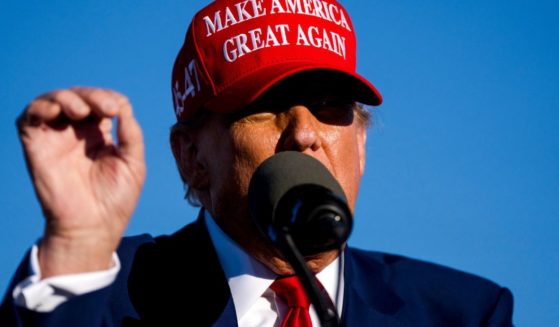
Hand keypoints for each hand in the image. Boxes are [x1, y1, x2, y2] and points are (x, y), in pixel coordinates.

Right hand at [17, 87, 145, 277]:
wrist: (93, 227)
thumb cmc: (116, 200)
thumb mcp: (133, 163)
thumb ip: (131, 134)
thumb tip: (124, 105)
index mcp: (101, 135)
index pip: (102, 102)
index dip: (109, 98)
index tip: (118, 110)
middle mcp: (77, 133)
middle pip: (80, 96)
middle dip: (93, 96)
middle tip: (107, 108)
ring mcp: (56, 138)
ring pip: (54, 100)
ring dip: (68, 97)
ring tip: (82, 111)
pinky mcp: (37, 146)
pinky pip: (29, 117)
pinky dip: (40, 106)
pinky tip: (57, 112)